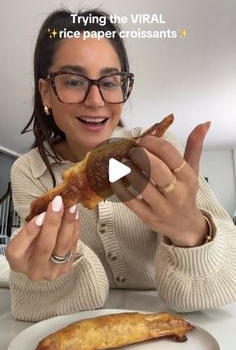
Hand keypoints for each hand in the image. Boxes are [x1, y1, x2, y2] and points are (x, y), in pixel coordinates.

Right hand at [6, 196, 79, 280]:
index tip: (40, 215)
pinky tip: (75, 216)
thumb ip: (32, 225)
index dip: (31, 231)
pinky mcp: (66, 267)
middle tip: (58, 204)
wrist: (42, 259)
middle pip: (45, 246)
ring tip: (70, 207)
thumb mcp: (24, 235)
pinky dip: (75, 228)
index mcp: (17, 261)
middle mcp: (34, 270)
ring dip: (68, 223)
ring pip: (63, 245)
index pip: (19, 248)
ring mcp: (52, 271)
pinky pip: (73, 245)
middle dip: (53, 222)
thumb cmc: (30, 244)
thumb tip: (48, 207)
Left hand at [112, 122, 210, 246]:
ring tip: (122, 160)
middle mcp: (176, 192)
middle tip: (131, 150)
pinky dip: (119, 186)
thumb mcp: (193, 170)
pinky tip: (115, 177)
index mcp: (187, 177)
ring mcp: (161, 206)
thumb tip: (203, 124)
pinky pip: (130, 200)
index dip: (152, 142)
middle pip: (156, 169)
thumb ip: (195, 146)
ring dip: (128, 169)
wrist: (185, 226)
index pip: (170, 154)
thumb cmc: (185, 193)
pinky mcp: (147, 217)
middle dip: (140, 154)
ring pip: (141, 184)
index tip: (142, 140)